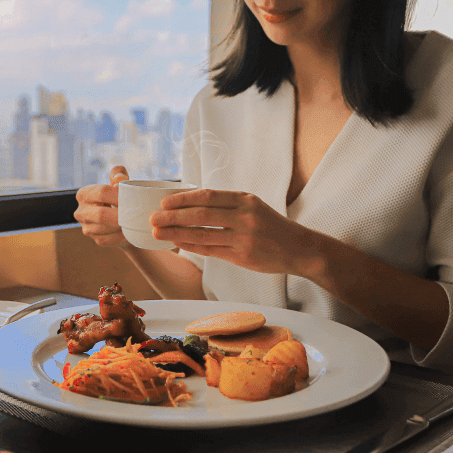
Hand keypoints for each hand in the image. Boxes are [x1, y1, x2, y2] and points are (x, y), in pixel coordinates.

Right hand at [74, 166, 130, 247]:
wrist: (120, 218)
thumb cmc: (118, 197)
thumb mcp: (118, 183)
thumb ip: (118, 175)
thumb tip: (120, 177)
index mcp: (83, 194)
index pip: (101, 193)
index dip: (118, 195)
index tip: (133, 198)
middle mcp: (80, 212)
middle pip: (101, 214)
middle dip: (120, 214)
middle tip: (136, 213)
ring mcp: (86, 227)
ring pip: (104, 228)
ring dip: (121, 226)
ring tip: (135, 222)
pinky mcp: (95, 239)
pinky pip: (108, 240)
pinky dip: (120, 236)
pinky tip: (129, 232)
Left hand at [150, 189, 315, 275]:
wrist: (299, 248)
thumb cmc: (271, 226)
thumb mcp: (252, 206)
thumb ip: (226, 205)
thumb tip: (191, 204)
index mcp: (245, 199)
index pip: (207, 196)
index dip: (182, 199)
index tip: (164, 201)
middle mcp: (244, 216)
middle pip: (200, 215)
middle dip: (173, 216)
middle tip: (153, 217)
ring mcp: (243, 238)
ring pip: (202, 234)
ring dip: (176, 234)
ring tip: (158, 232)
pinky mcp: (242, 256)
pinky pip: (210, 251)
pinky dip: (191, 246)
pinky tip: (177, 244)